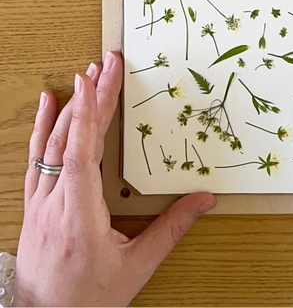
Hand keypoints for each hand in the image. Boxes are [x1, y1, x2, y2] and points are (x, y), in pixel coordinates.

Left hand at [16, 52, 216, 306]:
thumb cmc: (87, 300)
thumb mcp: (135, 268)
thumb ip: (170, 230)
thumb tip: (204, 200)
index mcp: (78, 218)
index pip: (82, 154)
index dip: (88, 115)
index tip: (94, 82)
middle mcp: (54, 205)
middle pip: (69, 139)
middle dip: (90, 97)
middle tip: (107, 64)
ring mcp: (39, 203)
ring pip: (51, 144)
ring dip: (71, 107)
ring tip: (88, 74)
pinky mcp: (34, 205)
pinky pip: (37, 157)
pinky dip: (42, 127)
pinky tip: (49, 103)